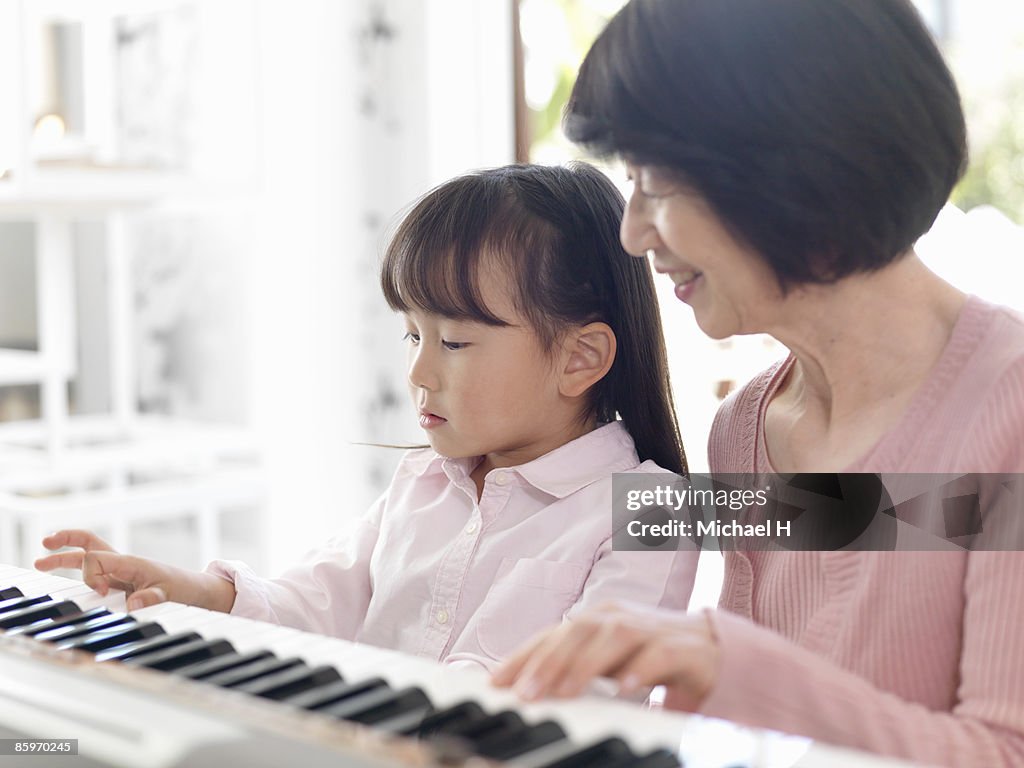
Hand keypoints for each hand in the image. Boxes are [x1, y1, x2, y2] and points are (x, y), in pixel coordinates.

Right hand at [35, 529, 235, 612]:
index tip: (103, 593)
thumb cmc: (180, 588)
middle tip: (44, 545)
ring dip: (64, 556)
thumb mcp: (168, 594)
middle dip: (65, 542)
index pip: (95, 559)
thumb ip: (151, 598)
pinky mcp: (119, 580)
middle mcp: (121, 563)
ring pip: (88, 556)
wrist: (193, 590)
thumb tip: (134, 604)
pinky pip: (95, 571)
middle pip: (89, 545)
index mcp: (129, 562)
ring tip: (39, 560)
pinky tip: (64, 575)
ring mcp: (119, 571)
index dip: (90, 576)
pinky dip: (79, 570)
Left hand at [491, 601, 719, 711]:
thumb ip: (571, 669)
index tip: (496, 683)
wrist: (713, 650)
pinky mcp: (684, 648)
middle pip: (578, 631)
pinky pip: (660, 654)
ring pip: (614, 637)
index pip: (552, 635)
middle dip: (548, 662)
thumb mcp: (604, 663)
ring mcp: (651, 629)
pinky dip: (640, 670)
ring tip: (566, 693)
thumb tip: (525, 687)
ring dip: (587, 665)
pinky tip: (624, 689)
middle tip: (525, 694)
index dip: (523, 656)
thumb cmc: (649, 656)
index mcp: (596, 620)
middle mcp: (619, 618)